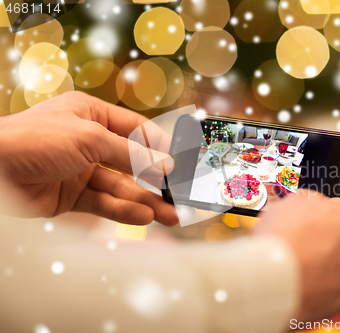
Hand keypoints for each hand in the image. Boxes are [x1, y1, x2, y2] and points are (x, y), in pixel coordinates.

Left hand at [0, 91, 177, 225]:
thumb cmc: (34, 139)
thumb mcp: (90, 138)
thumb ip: (130, 154)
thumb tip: (166, 165)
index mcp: (92, 114)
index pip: (136, 129)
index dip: (160, 145)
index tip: (181, 162)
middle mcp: (89, 141)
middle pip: (132, 161)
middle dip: (156, 179)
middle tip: (179, 194)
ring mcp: (81, 170)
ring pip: (121, 186)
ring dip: (146, 200)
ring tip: (170, 215)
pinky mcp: (72, 196)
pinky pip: (104, 203)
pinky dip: (124, 210)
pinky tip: (144, 216)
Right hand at [253, 152, 339, 321]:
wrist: (267, 286)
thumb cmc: (290, 239)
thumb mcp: (304, 200)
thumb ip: (321, 202)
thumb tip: (319, 213)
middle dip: (337, 212)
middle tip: (320, 198)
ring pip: (335, 253)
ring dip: (318, 239)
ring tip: (292, 228)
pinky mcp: (325, 303)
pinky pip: (319, 274)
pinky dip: (307, 262)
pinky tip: (288, 252)